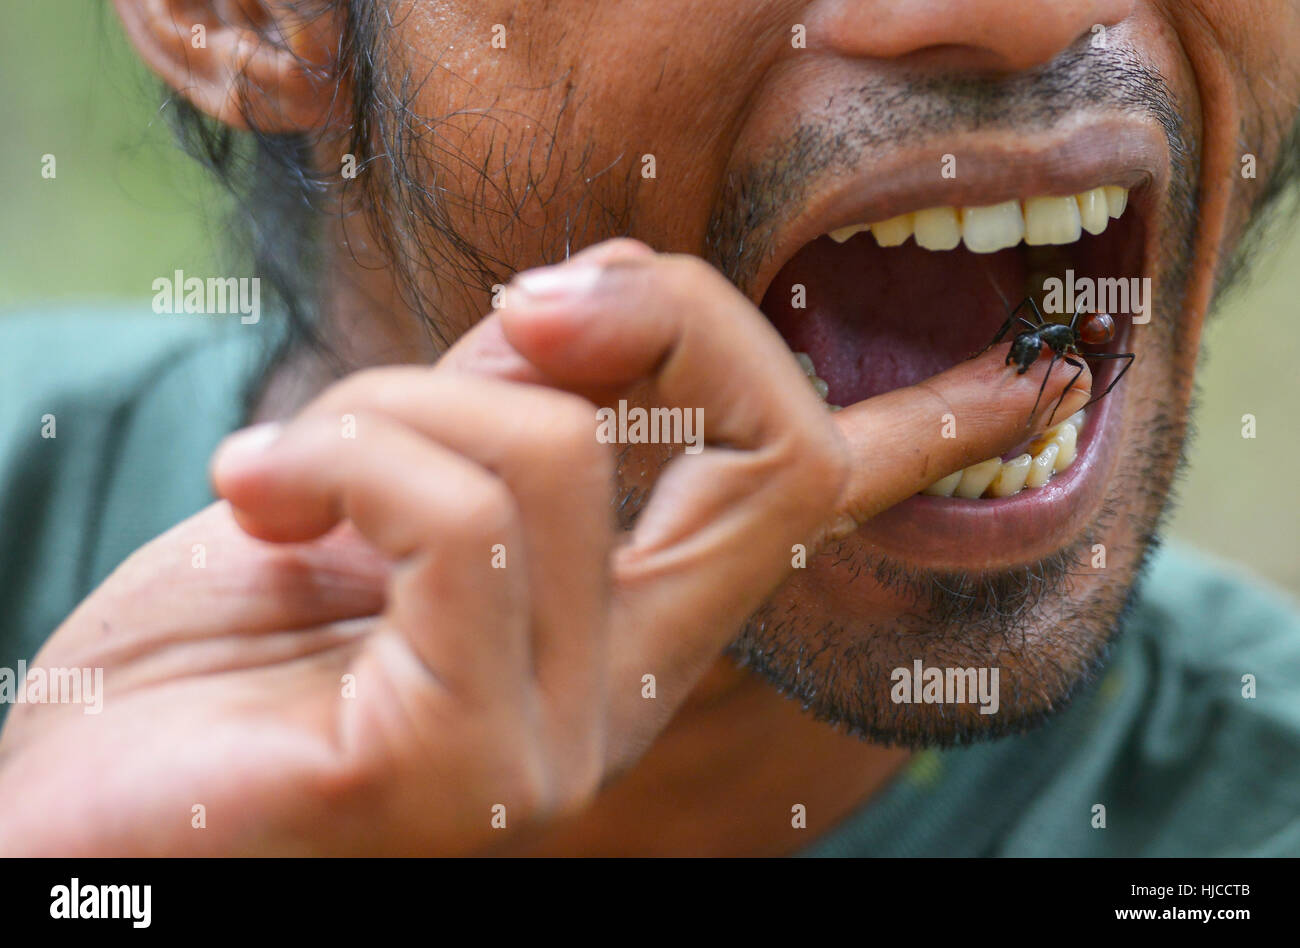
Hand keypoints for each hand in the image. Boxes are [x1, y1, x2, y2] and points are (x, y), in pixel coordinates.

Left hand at [0, 240, 1087, 853]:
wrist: (81, 807)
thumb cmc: (213, 654)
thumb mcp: (368, 487)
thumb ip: (485, 412)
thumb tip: (567, 323)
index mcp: (614, 627)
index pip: (807, 512)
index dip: (926, 434)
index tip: (1025, 374)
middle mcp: (623, 692)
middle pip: (772, 450)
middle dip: (664, 312)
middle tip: (527, 306)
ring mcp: (562, 743)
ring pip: (553, 451)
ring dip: (380, 404)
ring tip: (277, 473)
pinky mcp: (466, 770)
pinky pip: (459, 520)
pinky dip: (335, 457)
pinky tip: (256, 497)